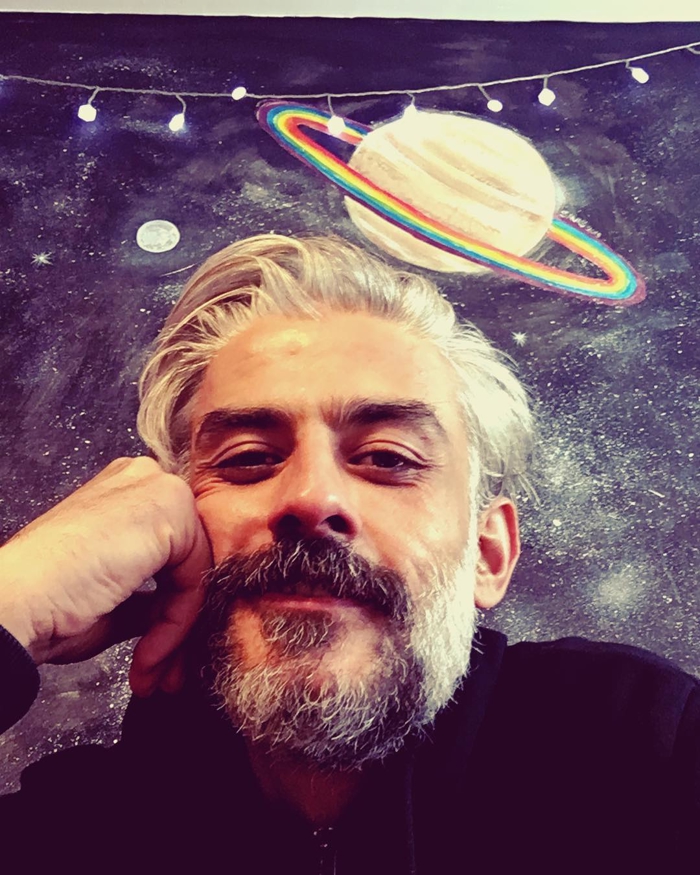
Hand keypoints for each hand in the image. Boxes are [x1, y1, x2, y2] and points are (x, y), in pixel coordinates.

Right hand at [0, 457, 211, 694]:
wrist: (17, 603)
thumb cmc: (47, 600)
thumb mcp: (112, 595)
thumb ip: (149, 595)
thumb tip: (169, 611)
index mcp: (126, 492)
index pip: (175, 551)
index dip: (169, 607)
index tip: (155, 652)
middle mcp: (145, 479)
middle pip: (190, 560)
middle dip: (176, 623)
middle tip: (159, 669)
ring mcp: (159, 488)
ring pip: (195, 572)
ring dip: (174, 632)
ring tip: (150, 670)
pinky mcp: (170, 508)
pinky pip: (195, 577)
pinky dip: (175, 623)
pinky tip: (147, 654)